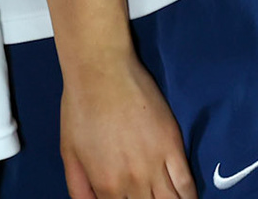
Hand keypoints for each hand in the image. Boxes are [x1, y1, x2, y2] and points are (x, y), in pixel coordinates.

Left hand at [60, 53, 197, 198]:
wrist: (101, 72)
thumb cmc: (80, 108)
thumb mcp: (69, 152)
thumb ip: (80, 188)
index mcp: (106, 185)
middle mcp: (134, 181)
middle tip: (144, 196)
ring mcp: (156, 165)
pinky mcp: (173, 148)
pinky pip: (187, 184)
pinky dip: (188, 198)